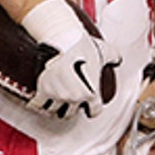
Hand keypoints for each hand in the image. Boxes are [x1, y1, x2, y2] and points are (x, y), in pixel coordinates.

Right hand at [21, 0, 118, 118]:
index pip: (93, 112)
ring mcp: (58, 95)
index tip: (87, 106)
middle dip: (68, 109)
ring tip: (52, 101)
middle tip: (66, 102)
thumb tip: (117, 60)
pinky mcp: (43, 90)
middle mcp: (75, 98)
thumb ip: (114, 57)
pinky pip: (38, 104)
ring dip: (53, 107)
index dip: (90, 109)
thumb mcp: (105, 51)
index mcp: (92, 93)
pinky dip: (37, 104)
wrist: (63, 40)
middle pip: (69, 114)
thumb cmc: (83, 46)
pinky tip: (38, 101)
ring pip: (53, 111)